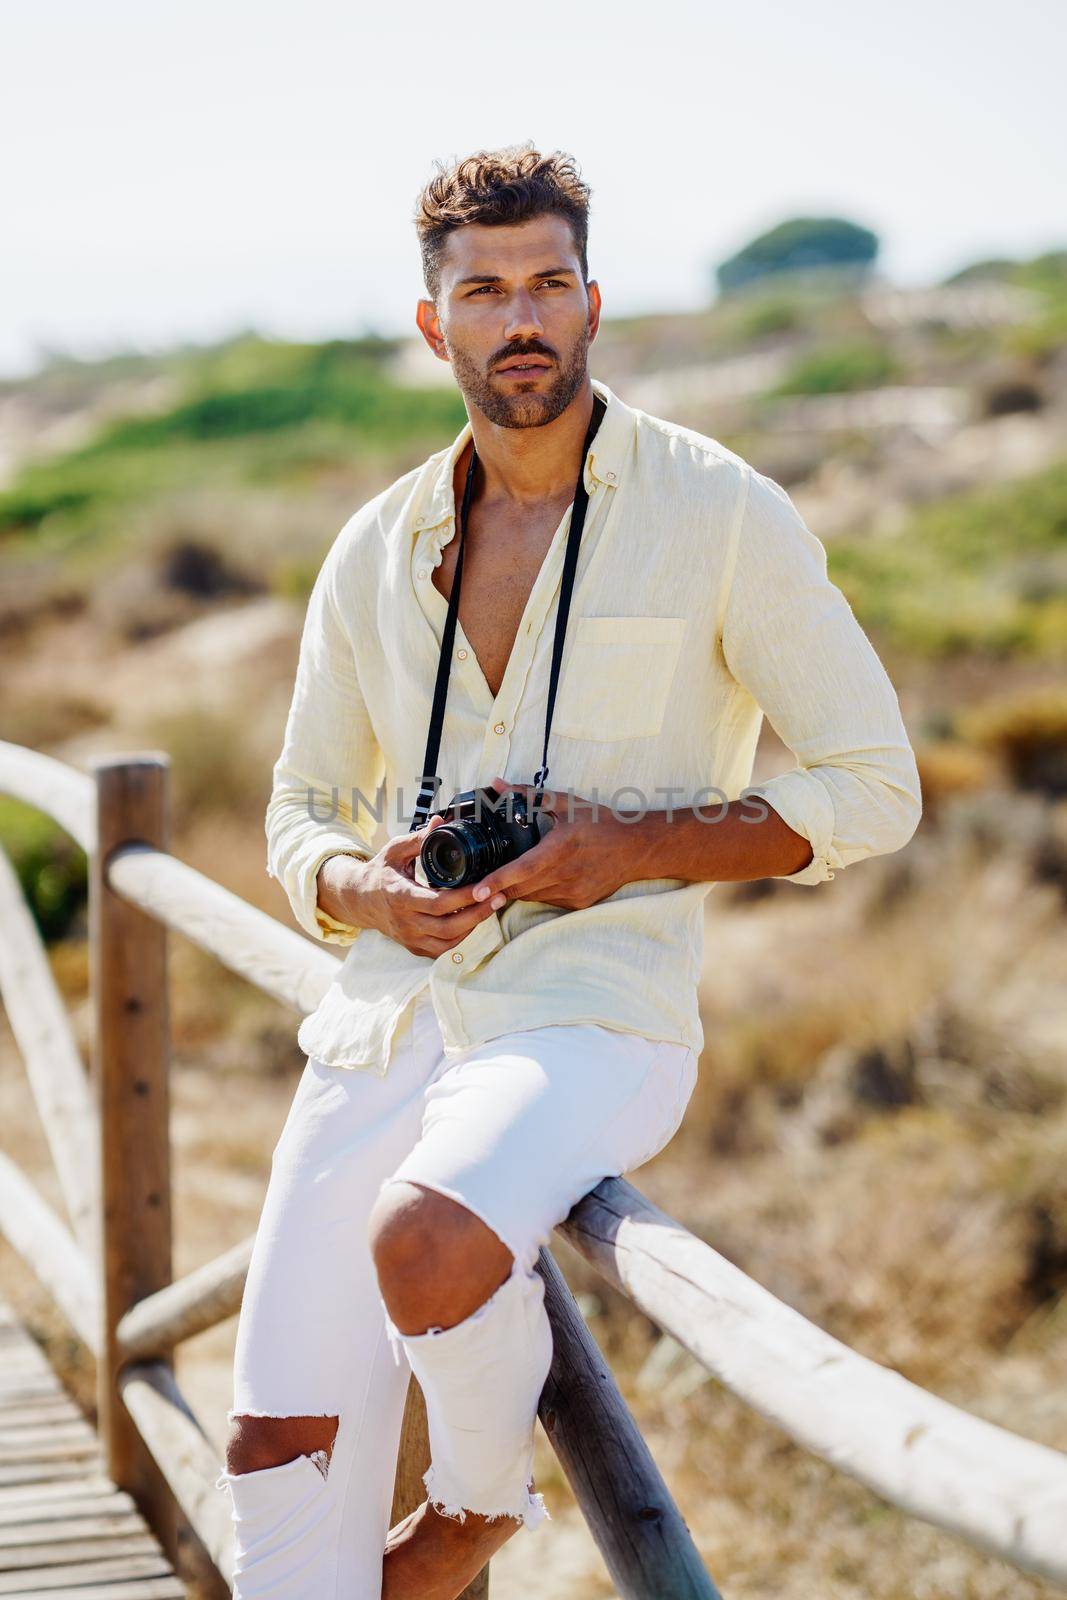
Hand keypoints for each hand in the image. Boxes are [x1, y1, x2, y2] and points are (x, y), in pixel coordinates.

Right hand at [343, 815, 506, 958]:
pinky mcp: (414, 947)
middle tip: (500, 896)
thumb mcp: (394, 850)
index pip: (438, 902)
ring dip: (474, 926)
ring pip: (448, 942)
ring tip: (492, 906)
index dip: (465, 896)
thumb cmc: (381, 872)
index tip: (486, 885)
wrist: (360, 900)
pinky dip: (461, 938)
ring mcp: (409, 938)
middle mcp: (405, 921)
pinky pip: (442, 950)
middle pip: (448, 926)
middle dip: (478, 913)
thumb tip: (440, 821)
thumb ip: (418, 838)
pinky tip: (474, 921)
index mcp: (400, 896)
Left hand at [468, 775, 632, 911]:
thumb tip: (497, 785)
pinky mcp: (579, 902)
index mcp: (560, 848)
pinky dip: (537, 891)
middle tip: (481, 881)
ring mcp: (574, 892)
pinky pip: (547, 900)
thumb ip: (528, 795)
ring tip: (511, 875)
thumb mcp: (566, 804)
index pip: (522, 870)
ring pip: (532, 897)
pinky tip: (542, 877)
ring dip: (518, 889)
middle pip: (521, 889)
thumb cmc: (600, 823)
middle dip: (500, 887)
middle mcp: (567, 874)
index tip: (477, 889)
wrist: (636, 848)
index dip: (497, 881)